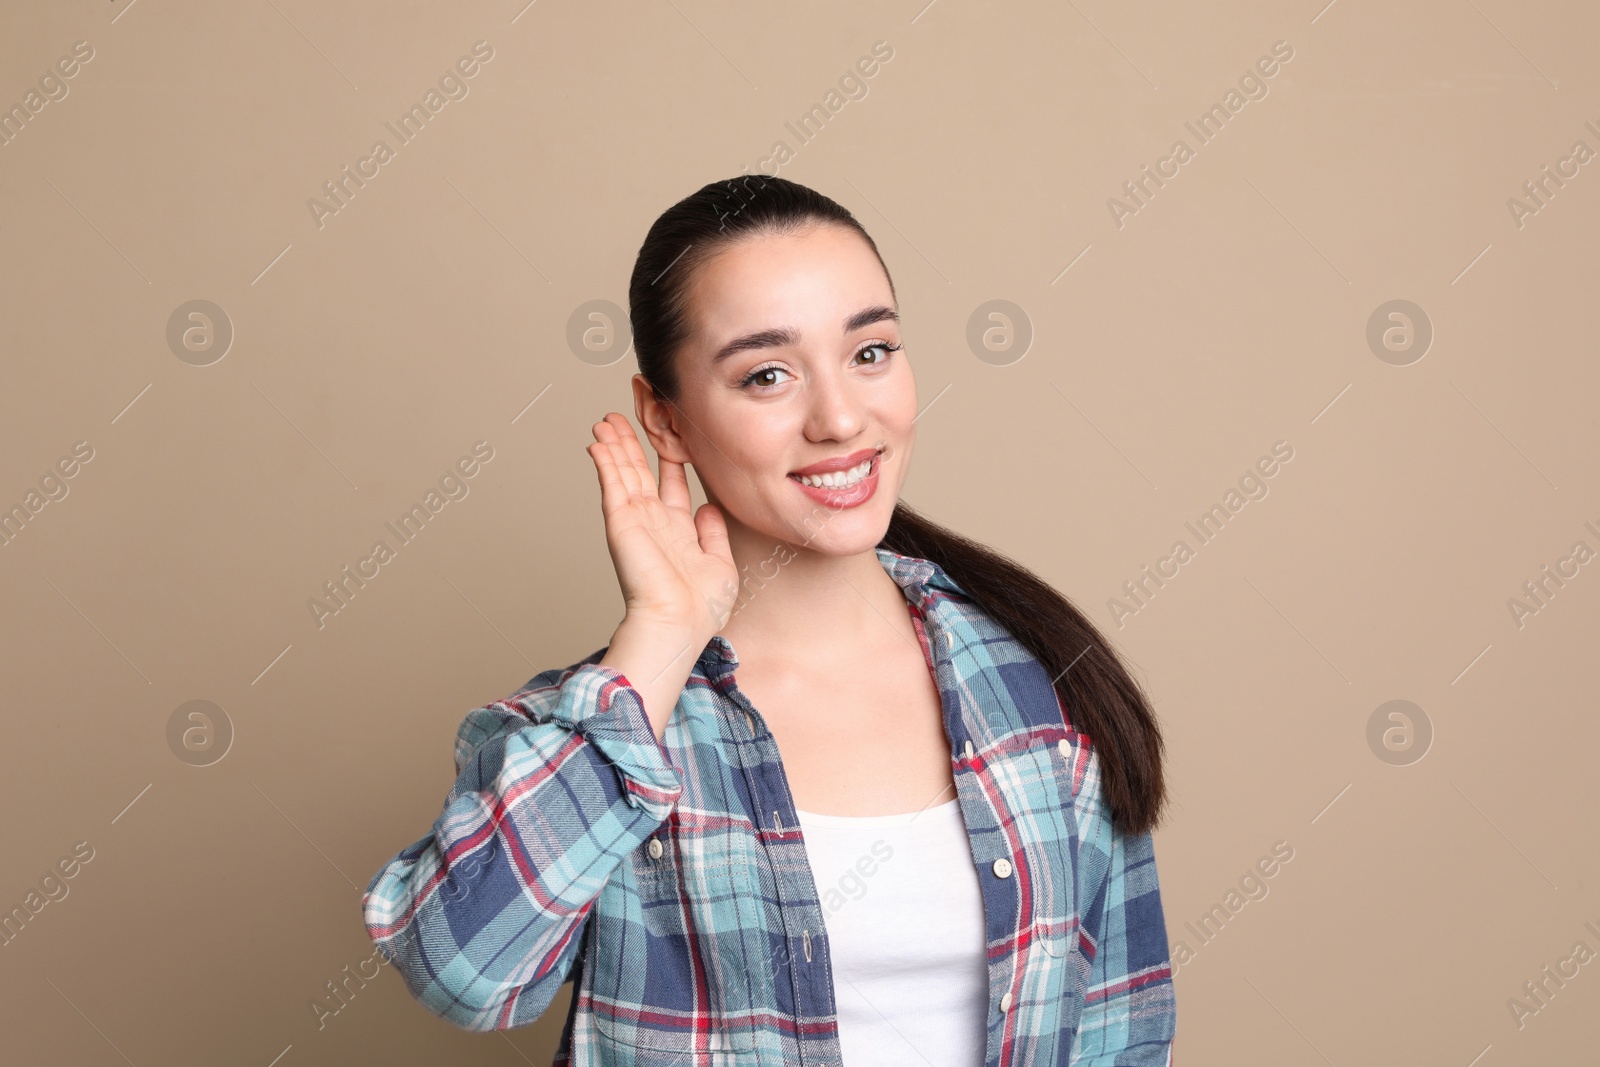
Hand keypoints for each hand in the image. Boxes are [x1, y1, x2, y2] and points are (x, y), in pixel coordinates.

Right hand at [586, 412, 737, 639]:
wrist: (679, 622)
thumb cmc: (700, 607)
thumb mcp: (720, 564)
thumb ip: (713, 533)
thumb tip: (708, 508)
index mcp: (678, 530)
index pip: (672, 483)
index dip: (669, 455)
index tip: (668, 432)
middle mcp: (654, 522)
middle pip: (642, 471)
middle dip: (634, 442)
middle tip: (627, 415)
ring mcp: (635, 520)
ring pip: (624, 472)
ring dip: (615, 445)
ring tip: (607, 419)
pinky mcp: (621, 521)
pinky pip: (612, 484)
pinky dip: (605, 461)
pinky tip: (599, 441)